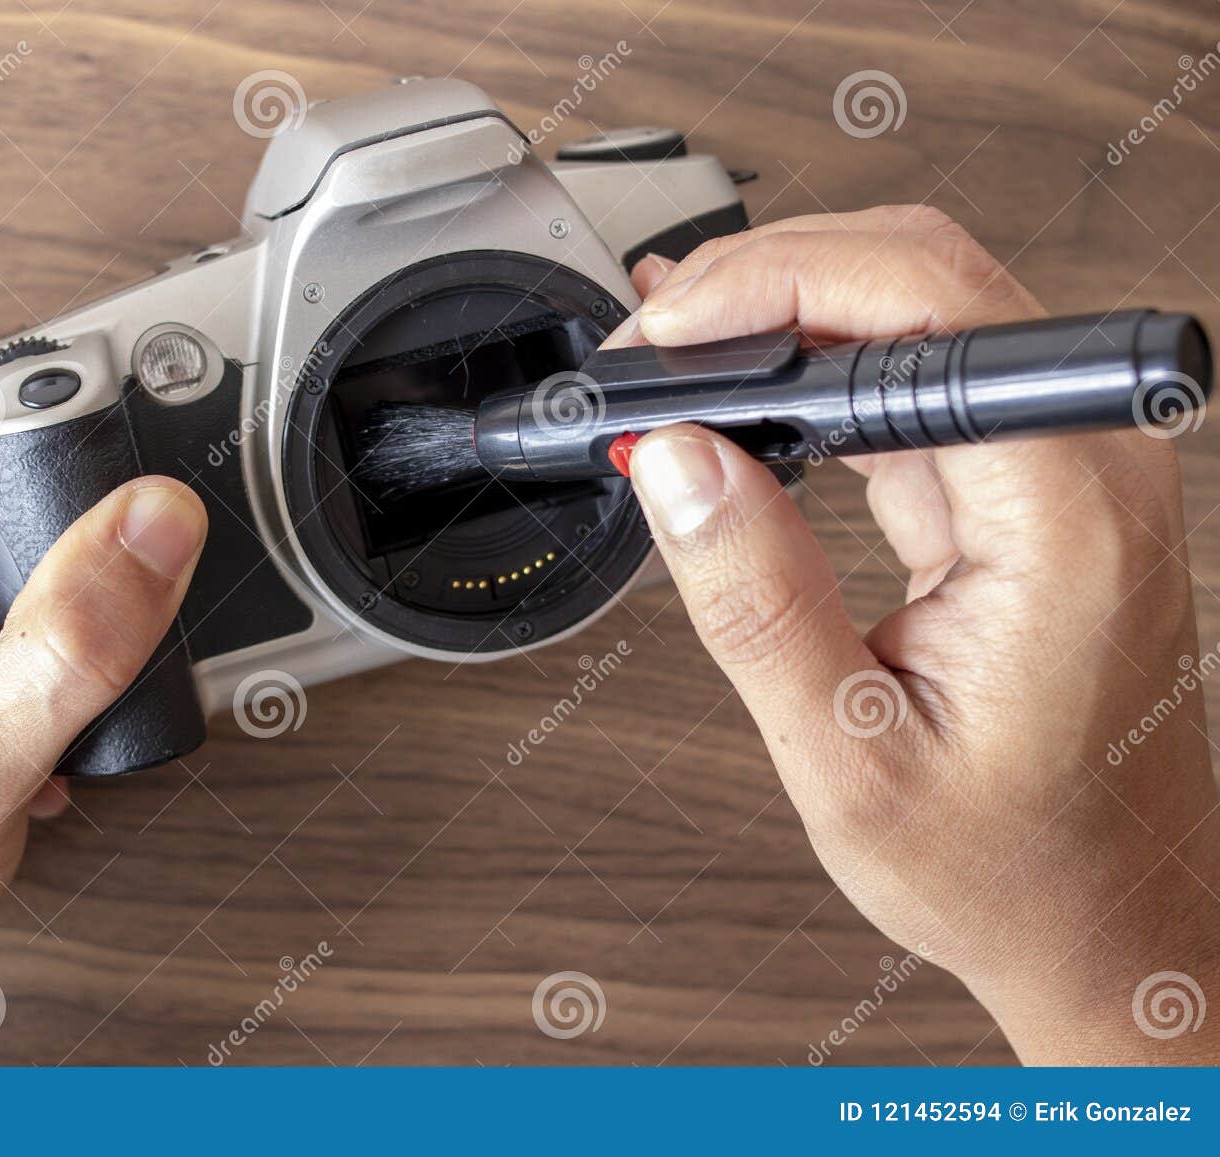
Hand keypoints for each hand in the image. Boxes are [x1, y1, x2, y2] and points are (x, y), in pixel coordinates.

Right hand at [618, 205, 1219, 1063]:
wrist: (1105, 917)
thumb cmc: (1009, 865)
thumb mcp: (848, 757)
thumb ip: (755, 601)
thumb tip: (678, 463)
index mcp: (1067, 522)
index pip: (927, 313)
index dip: (778, 284)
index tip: (669, 335)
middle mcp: (1086, 468)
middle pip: (923, 278)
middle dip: (766, 283)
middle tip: (649, 354)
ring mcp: (1062, 469)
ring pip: (914, 314)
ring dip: (783, 321)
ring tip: (672, 374)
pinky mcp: (1024, 488)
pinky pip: (911, 384)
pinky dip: (813, 375)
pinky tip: (738, 400)